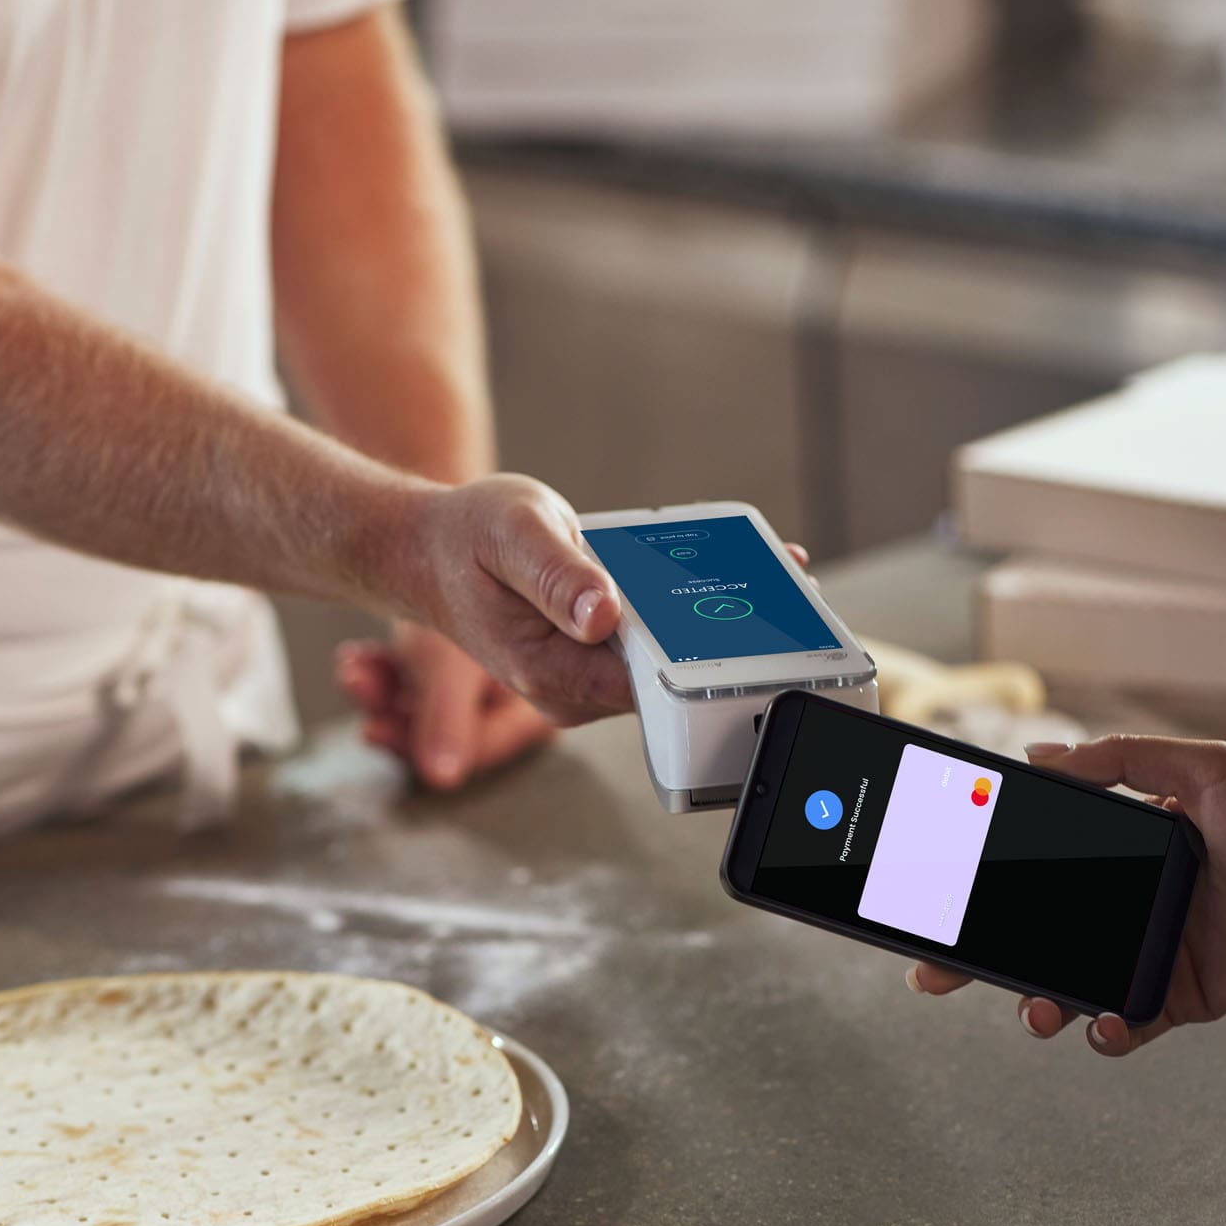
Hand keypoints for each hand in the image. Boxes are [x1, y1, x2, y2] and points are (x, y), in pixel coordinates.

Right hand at [345, 535, 812, 788]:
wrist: (432, 554)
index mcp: (552, 671)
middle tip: (793, 589)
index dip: (708, 658)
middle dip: (730, 640)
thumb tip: (603, 614)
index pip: (650, 682)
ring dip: (718, 626)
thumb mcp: (512, 534)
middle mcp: (574, 691)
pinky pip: (656, 647)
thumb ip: (557, 574)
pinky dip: (691, 617)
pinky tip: (736, 578)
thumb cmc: (467, 540)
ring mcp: (588, 683)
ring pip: (669, 663)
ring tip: (778, 577)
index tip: (761, 624)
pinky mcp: (599, 664)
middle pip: (671, 678)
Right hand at [910, 737, 1225, 1056]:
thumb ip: (1121, 759)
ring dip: (1037, 1005)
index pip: (1035, 872)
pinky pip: (1125, 1025)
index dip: (983, 888)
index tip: (940, 898)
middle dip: (978, 963)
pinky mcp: (1179, 999)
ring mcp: (1147, 955)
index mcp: (1119, 854)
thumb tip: (1041, 754)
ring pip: (1067, 989)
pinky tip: (1103, 1024)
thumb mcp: (1201, 769)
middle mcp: (1125, 907)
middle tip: (936, 976)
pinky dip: (1106, 1033)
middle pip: (1033, 938)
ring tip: (1033, 1012)